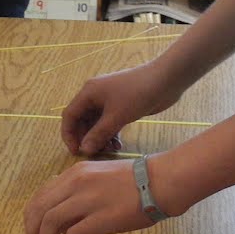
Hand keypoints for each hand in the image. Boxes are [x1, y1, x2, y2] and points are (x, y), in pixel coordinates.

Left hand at [24, 158, 169, 233]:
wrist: (160, 181)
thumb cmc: (134, 181)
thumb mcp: (98, 177)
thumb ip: (77, 192)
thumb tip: (63, 220)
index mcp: (74, 174)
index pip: (40, 196)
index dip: (31, 217)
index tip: (33, 231)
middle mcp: (75, 184)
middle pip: (39, 210)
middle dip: (32, 232)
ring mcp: (88, 200)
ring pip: (51, 223)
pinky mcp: (102, 218)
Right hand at [61, 59, 185, 155]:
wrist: (165, 80)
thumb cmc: (137, 94)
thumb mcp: (117, 116)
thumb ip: (99, 134)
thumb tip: (84, 149)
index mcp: (88, 92)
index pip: (69, 115)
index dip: (69, 134)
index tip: (76, 151)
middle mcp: (95, 96)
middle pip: (82, 120)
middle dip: (87, 138)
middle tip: (95, 154)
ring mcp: (108, 101)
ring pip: (96, 123)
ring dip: (100, 137)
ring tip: (110, 150)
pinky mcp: (121, 106)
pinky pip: (109, 123)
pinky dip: (111, 134)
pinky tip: (119, 144)